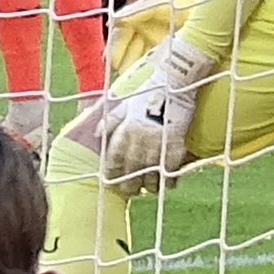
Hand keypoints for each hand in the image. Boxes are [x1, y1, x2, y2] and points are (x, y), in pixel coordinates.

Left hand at [79, 39, 215, 185]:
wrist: (174, 82)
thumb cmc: (148, 92)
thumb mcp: (124, 103)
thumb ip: (110, 121)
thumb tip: (97, 134)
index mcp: (125, 130)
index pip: (114, 158)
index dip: (112, 172)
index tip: (112, 179)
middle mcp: (138, 139)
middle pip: (131, 170)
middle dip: (129, 184)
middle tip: (130, 190)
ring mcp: (157, 143)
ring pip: (150, 173)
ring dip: (149, 185)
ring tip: (149, 189)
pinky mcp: (175, 144)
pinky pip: (170, 169)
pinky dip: (169, 179)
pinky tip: (168, 183)